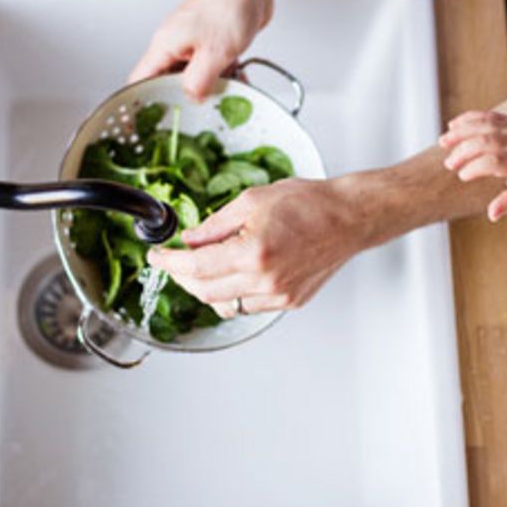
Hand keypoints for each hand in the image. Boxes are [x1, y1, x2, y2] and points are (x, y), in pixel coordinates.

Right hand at [129, 0, 272, 100]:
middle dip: (185, 97)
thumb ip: (198, 83)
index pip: (139, 81)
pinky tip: (238, 79)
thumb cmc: (229, 4)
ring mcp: (193, 41)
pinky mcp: (211, 41)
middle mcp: (174, 43)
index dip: (138, 104)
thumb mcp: (214, 54)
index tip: (143, 124)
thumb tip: (190, 99)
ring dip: (210, 86)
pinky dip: (224, 75)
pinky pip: (211, 66)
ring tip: (225, 92)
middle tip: (199, 111)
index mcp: (164, 45)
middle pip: (168, 81)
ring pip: (193, 75)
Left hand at [146, 178, 366, 316]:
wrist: (349, 218)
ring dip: (207, 288)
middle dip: (182, 277)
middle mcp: (266, 280)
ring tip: (204, 266)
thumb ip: (214, 225)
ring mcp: (279, 295)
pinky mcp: (289, 301)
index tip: (157, 256)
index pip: (195, 267)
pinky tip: (235, 273)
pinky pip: (249, 305)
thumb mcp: (251, 201)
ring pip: (225, 305)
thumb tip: (189, 240)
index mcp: (253, 252)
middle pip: (205, 292)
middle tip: (175, 260)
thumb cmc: (310, 203)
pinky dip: (233, 292)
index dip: (169, 263)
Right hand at [438, 110, 506, 221]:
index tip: (463, 176)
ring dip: (461, 132)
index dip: (476, 167)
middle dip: (464, 152)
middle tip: (450, 164)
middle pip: (486, 142)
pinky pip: (486, 116)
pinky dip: (468, 119)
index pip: (495, 162)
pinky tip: (453, 126)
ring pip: (483, 125)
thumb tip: (491, 215)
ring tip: (443, 142)